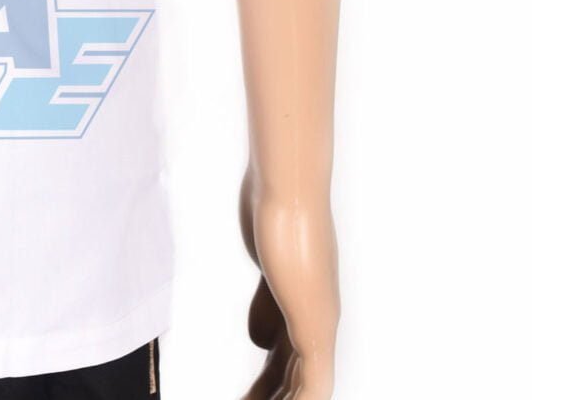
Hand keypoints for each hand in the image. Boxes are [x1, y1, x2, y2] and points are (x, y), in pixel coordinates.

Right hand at [239, 169, 338, 398]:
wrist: (289, 191)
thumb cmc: (276, 211)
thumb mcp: (266, 264)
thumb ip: (266, 304)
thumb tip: (261, 343)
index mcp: (306, 306)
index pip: (289, 362)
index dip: (271, 388)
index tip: (250, 399)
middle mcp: (318, 319)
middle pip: (296, 379)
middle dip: (272, 396)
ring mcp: (320, 323)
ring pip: (306, 388)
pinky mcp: (316, 325)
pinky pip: (314, 387)